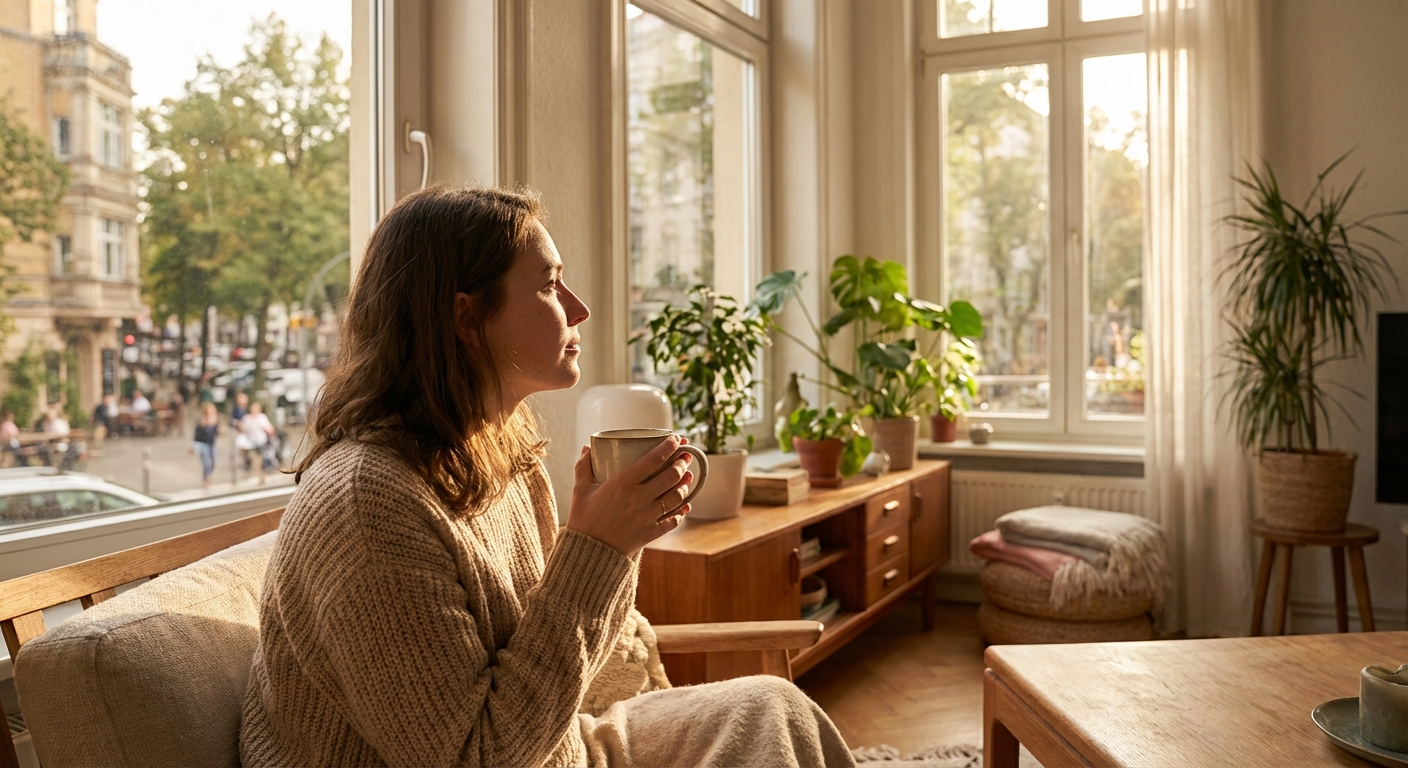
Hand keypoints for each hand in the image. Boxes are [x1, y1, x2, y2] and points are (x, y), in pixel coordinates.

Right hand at [567, 435, 694, 556]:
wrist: (588, 553)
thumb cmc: (583, 520)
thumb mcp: (580, 490)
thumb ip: (584, 467)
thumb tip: (588, 448)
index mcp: (623, 483)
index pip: (653, 459)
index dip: (669, 446)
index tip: (676, 439)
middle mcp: (639, 498)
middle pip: (670, 476)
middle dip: (681, 464)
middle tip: (685, 456)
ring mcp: (648, 516)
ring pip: (676, 497)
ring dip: (685, 485)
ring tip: (688, 477)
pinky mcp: (651, 533)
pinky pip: (673, 520)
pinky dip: (681, 512)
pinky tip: (685, 505)